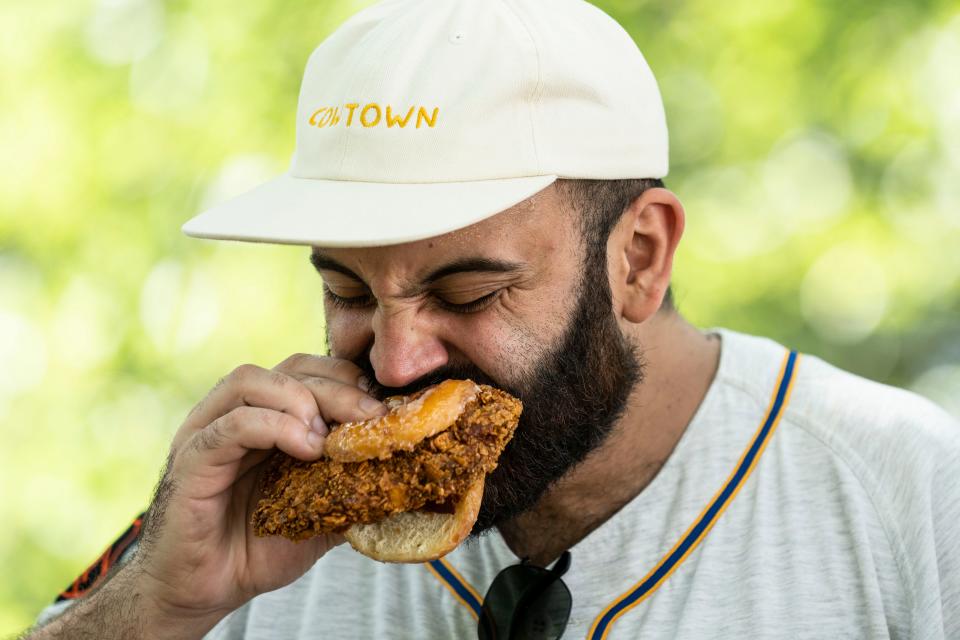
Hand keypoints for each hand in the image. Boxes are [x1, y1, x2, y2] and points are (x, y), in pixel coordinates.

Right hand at [128, 353, 386, 625]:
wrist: (203, 590)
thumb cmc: (257, 548)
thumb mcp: (322, 513)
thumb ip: (355, 487)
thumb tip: (407, 477)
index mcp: (267, 416)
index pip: (309, 370)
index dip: (348, 380)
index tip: (382, 409)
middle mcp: (234, 413)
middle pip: (289, 369)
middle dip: (338, 388)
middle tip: (373, 419)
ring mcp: (208, 430)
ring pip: (252, 380)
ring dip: (302, 399)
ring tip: (330, 438)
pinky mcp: (191, 458)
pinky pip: (231, 424)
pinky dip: (274, 426)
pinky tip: (305, 449)